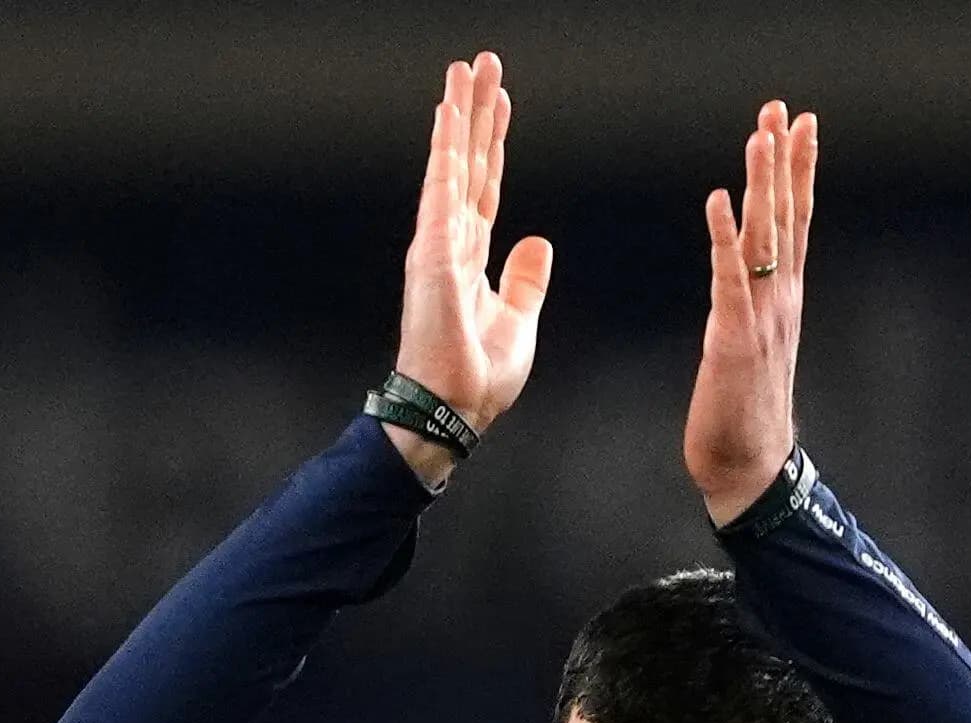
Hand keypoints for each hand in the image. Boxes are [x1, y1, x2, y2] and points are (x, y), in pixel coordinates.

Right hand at [387, 51, 553, 484]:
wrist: (453, 410)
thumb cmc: (479, 378)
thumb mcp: (519, 320)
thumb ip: (525, 279)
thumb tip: (537, 242)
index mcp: (471, 258)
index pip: (486, 186)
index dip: (494, 144)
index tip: (500, 105)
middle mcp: (450, 241)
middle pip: (468, 162)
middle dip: (476, 112)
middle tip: (482, 64)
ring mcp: (438, 243)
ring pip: (453, 163)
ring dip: (459, 114)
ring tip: (466, 68)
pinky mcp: (433, 251)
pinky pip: (442, 188)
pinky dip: (445, 148)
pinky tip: (448, 113)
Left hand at [685, 100, 815, 525]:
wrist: (751, 470)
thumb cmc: (744, 415)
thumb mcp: (751, 348)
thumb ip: (750, 310)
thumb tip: (742, 281)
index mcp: (784, 300)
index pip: (795, 223)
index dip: (798, 172)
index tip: (799, 124)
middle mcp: (781, 300)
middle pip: (787, 217)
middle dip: (784, 160)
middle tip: (783, 108)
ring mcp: (763, 318)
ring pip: (765, 237)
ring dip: (762, 183)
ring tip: (761, 133)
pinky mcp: (736, 339)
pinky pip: (729, 278)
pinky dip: (723, 236)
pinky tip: (717, 199)